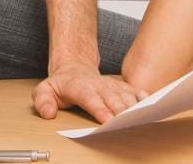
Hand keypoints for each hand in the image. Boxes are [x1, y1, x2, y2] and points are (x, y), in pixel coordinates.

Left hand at [31, 62, 148, 123]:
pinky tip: (150, 104)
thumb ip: (42, 100)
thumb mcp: (45, 90)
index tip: (108, 120)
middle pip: (113, 98)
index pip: (91, 98)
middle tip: (128, 122)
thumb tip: (48, 113)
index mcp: (80, 87)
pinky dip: (143, 97)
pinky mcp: (121, 87)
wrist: (75, 69)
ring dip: (134, 105)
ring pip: (126, 94)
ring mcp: (112, 85)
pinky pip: (135, 91)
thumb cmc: (62, 84)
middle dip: (121, 110)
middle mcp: (99, 85)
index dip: (100, 109)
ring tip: (142, 116)